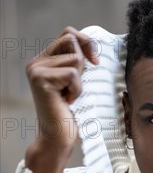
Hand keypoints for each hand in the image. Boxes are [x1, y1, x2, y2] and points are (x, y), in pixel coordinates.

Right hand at [25, 26, 98, 172]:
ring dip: (80, 80)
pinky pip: (73, 74)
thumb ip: (77, 62)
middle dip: (83, 60)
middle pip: (70, 38)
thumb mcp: (76, 82)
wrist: (58, 138)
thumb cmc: (71, 114)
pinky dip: (77, 89)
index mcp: (44, 60)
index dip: (86, 42)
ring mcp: (36, 69)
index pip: (68, 34)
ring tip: (70, 96)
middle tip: (78, 84)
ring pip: (74, 58)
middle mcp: (36, 62)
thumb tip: (92, 45)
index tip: (96, 62)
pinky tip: (67, 102)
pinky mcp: (41, 79)